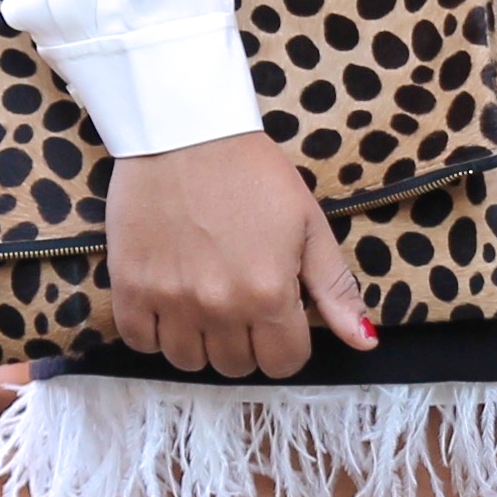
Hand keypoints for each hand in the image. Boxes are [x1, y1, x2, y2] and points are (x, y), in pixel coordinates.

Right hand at [104, 131, 377, 377]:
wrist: (186, 130)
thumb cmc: (253, 172)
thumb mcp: (308, 225)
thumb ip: (335, 289)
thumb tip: (365, 341)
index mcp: (269, 293)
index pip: (283, 363)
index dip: (286, 344)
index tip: (277, 316)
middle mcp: (219, 305)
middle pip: (235, 366)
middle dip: (245, 343)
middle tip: (240, 303)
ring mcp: (170, 299)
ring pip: (188, 361)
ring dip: (201, 341)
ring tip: (204, 303)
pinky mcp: (131, 285)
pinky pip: (140, 341)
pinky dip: (155, 333)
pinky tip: (169, 304)